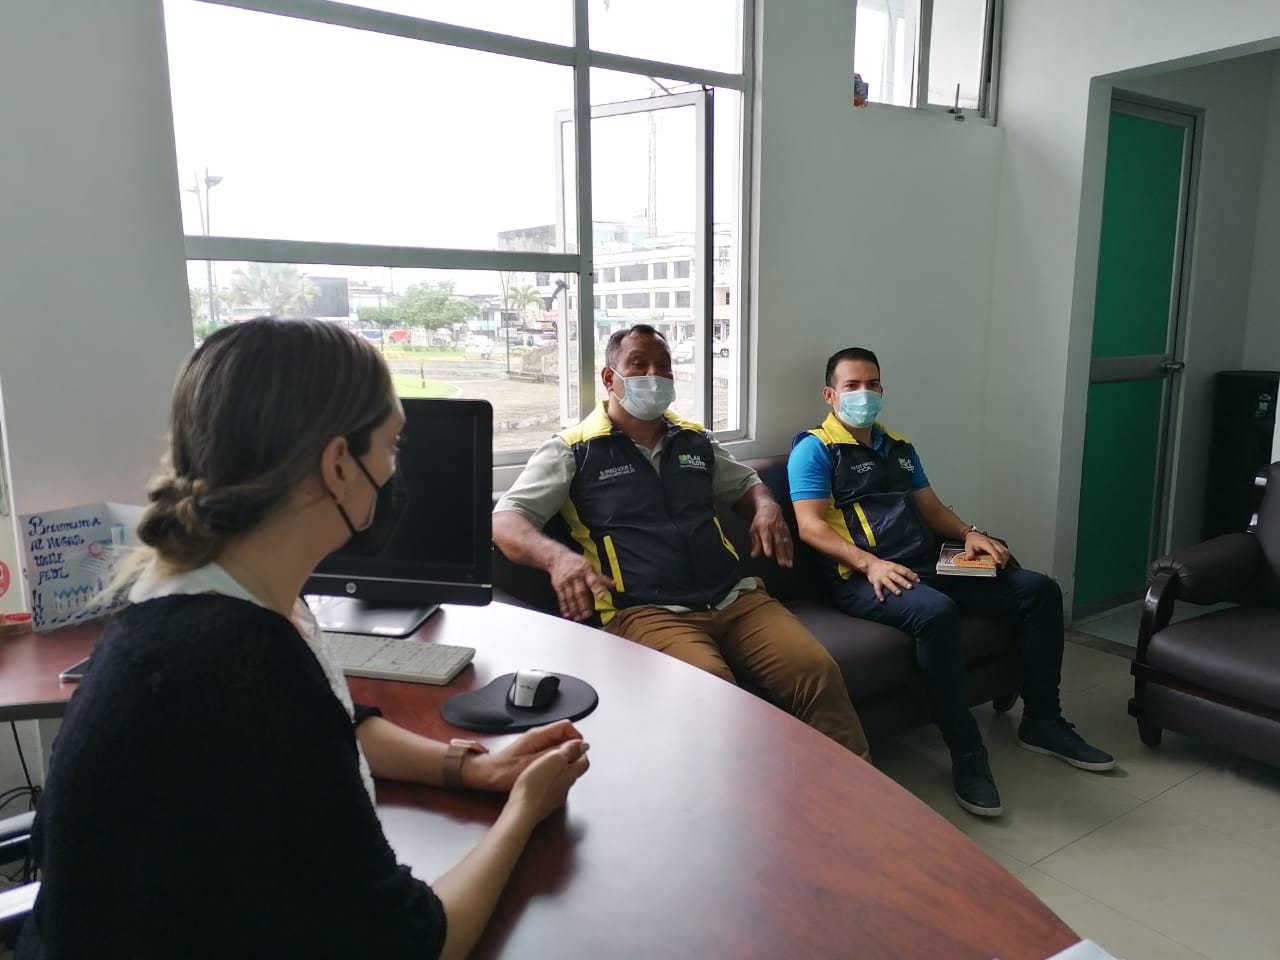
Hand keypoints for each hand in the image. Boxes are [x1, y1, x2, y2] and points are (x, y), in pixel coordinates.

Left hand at [463, 721, 583, 791]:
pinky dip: (556, 759)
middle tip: (571, 765)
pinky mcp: (532, 751)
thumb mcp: (534, 764)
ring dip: (565, 754)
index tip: (578, 754)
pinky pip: (551, 750)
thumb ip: (557, 754)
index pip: (567, 726)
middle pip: (564, 734)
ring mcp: (535, 743)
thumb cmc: (505, 771)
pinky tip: (553, 771)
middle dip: (572, 748)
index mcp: (539, 735)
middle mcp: (538, 735)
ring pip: (559, 743)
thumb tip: (579, 746)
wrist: (485, 775)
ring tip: (562, 769)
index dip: (577, 738)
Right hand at [507, 738, 590, 825]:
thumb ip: (569, 751)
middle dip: (569, 761)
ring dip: (558, 772)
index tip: (574, 744)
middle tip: (561, 752)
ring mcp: (555, 798)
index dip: (580, 751)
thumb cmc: (537, 784)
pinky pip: (550, 790)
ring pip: (562, 781)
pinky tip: (538, 780)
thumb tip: (582, 744)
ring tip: (548, 764)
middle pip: (573, 771)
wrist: (522, 810)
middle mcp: (566, 787)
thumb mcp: (554, 759)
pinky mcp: (544, 804)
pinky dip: (548, 782)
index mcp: (571, 774)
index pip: (584, 761)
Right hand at [549, 552, 613, 620]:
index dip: (598, 588)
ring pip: (571, 597)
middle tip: (587, 615)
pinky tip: (567, 614)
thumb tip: (615, 584)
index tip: (602, 597)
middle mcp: (576, 575)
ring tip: (578, 617)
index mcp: (587, 570)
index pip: (594, 580)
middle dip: (584, 605)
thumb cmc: (577, 563)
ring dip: (574, 608)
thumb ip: (601, 578)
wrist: (557, 557)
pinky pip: (562, 597)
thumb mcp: (590, 566)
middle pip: (581, 592)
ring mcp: (566, 580)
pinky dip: (564, 606)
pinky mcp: (558, 585)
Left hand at [749, 502, 794, 567]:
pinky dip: (791, 551)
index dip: (768, 546)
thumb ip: (755, 543)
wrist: (771, 509)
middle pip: (778, 542)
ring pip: (786, 543)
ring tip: (788, 564)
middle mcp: (775, 529)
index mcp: (764, 527)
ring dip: (787, 554)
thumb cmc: (760, 521)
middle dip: (780, 553)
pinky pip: (790, 542)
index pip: (766, 538)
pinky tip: (791, 559)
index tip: (769, 555)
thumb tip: (754, 556)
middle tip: (781, 564)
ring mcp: (782, 530)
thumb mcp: (754, 530)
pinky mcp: (787, 532)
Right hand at [863, 557, 918, 601]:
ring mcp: (882, 577)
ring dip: (893, 588)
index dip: (911, 575)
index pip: (904, 571)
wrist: (870, 564)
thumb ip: (905, 571)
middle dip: (903, 582)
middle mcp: (888, 572)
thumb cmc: (886, 566)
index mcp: (894, 567)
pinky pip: (877, 589)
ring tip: (898, 593)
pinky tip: (882, 600)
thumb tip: (916, 576)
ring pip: (888, 583)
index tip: (917, 581)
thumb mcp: (895, 566)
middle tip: (910, 587)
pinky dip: (879, 594)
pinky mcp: (875, 582)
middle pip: (897, 577)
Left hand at [963, 532, 1009, 566]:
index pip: (993, 550)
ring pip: (1005, 550)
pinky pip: (1005, 550)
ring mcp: (996, 543)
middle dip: (1003, 559)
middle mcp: (993, 542)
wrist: (974, 535)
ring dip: (1006, 558)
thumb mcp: (968, 547)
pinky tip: (1004, 560)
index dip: (996, 556)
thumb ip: (969, 553)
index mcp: (985, 543)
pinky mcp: (998, 544)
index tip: (999, 562)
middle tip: (1001, 566)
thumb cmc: (972, 541)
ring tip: (1003, 565)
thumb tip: (969, 558)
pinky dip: (1006, 555)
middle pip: (1002, 550)